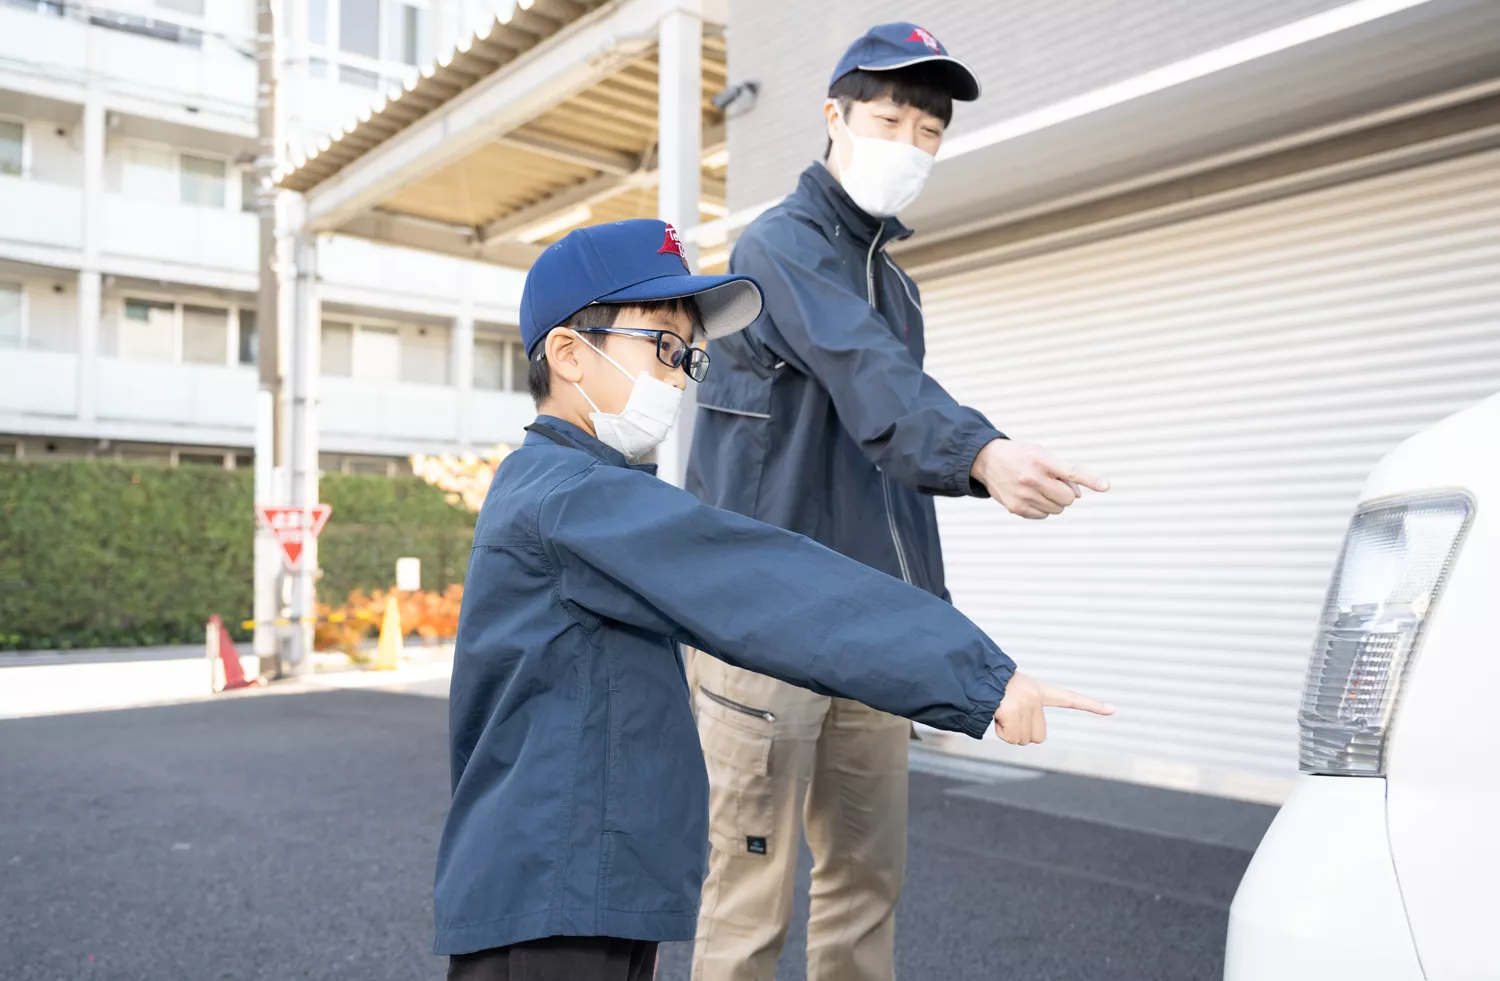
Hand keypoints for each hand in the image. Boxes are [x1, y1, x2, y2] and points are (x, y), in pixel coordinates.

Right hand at [971, 439, 1108, 518]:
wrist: (988, 460)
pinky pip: (1043, 515)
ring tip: (1038, 487)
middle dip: (1066, 493)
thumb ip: (1063, 473)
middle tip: (1052, 483)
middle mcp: (1032, 478)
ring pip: (1057, 509)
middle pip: (1068, 498)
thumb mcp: (1042, 454)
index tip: (1106, 486)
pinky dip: (1042, 508)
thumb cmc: (1021, 456)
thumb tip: (1078, 496)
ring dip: (1053, 501)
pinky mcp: (1016, 508)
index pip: (1072, 472)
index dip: (1091, 479)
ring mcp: (1023, 495)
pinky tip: (1030, 496)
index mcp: (1041, 460)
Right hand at [992, 670, 1114, 745]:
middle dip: (1021, 733)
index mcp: (1038, 690)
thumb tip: (1033, 735)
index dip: (1090, 705)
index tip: (1113, 709)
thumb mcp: (1013, 696)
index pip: (1068, 698)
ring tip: (999, 713)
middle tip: (1008, 716)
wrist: (973, 677)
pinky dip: (1000, 732)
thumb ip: (1026, 714)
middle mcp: (1035, 696)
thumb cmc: (989, 688)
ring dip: (1008, 732)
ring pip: (1023, 740)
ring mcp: (1026, 703)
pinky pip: (1010, 737)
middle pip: (1038, 737)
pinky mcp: (1013, 711)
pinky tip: (995, 715)